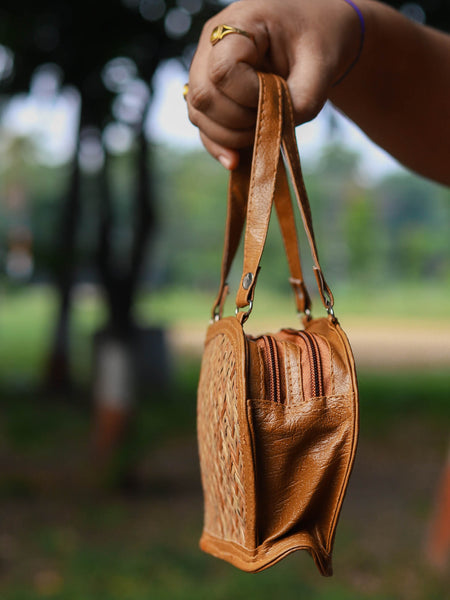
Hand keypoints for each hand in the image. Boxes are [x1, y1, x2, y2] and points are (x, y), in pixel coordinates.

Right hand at [186, 0, 361, 168]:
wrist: (313, 36)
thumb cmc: (317, 41)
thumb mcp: (320, 68)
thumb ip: (302, 101)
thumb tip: (268, 137)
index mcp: (240, 23)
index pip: (222, 70)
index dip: (246, 96)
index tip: (276, 95)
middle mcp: (211, 44)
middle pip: (202, 96)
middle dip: (236, 121)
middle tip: (270, 119)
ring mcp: (205, 69)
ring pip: (198, 114)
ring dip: (228, 136)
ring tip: (261, 133)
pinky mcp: (209, 93)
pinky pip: (203, 125)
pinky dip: (220, 145)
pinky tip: (236, 160)